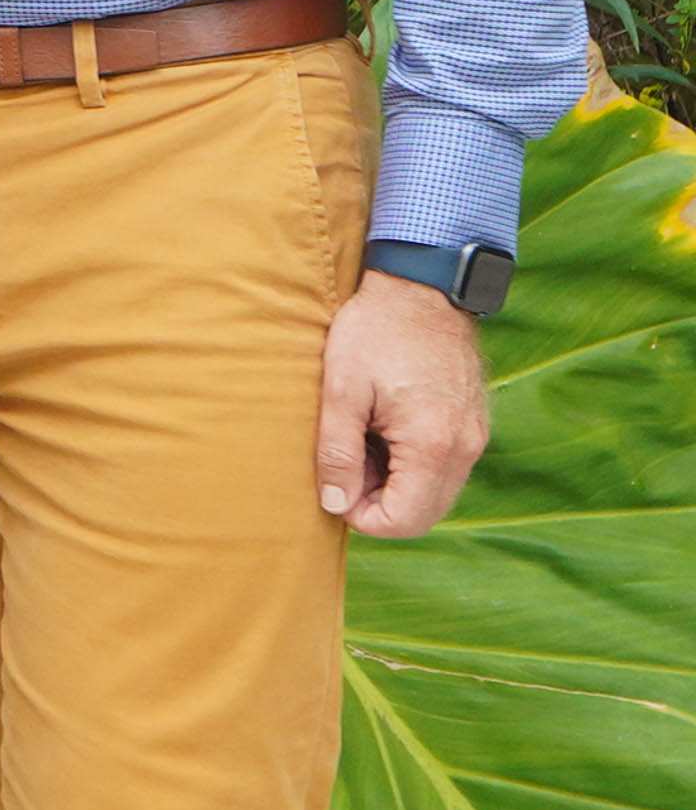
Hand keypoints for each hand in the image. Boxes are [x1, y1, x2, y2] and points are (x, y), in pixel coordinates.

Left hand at [322, 268, 493, 538]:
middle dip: (378, 504)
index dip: (361, 516)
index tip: (333, 484)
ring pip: (434, 494)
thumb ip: (336, 452)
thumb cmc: (375, 333)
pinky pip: (444, 468)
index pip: (404, 520)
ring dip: (394, 485)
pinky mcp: (473, 425)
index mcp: (432, 444)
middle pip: (423, 515)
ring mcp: (474, 437)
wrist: (422, 289)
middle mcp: (465, 448)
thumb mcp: (340, 391)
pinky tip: (381, 430)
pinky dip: (411, 465)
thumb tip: (334, 503)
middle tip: (344, 463)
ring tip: (360, 440)